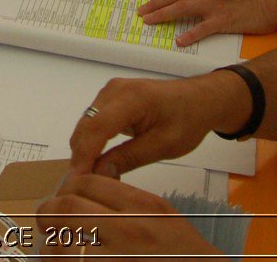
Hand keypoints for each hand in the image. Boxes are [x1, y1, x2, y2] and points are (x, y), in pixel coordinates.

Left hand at [37, 173, 222, 257]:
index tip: (62, 196)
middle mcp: (127, 230)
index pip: (86, 183)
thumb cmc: (182, 251)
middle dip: (49, 212)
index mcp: (141, 206)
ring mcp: (116, 258)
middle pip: (67, 208)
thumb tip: (85, 186)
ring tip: (52, 244)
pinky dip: (58, 260)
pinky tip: (63, 260)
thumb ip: (126, 197)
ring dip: (51, 243)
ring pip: (62, 243)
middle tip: (47, 219)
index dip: (67, 188)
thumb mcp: (161, 213)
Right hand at [69, 75, 235, 176]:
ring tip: (93, 176)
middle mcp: (113, 90)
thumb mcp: (163, 145)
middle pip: (86, 125)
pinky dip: (92, 141)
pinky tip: (99, 160)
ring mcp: (110, 91)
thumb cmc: (187, 121)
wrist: (199, 99)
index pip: (96, 127)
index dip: (84, 154)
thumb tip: (99, 173)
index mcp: (131, 98)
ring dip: (85, 149)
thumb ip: (130, 158)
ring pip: (86, 124)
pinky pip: (93, 121)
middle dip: (81, 155)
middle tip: (84, 186)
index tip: (77, 181)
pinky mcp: (109, 98)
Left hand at [139, 0, 276, 45]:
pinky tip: (179, 41)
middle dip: (155, 3)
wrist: (271, 1)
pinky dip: (189, 34)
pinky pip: (202, 28)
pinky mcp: (223, 21)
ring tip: (149, 21)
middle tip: (141, 11)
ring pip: (182, 7)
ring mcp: (214, 5)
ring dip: (162, 14)